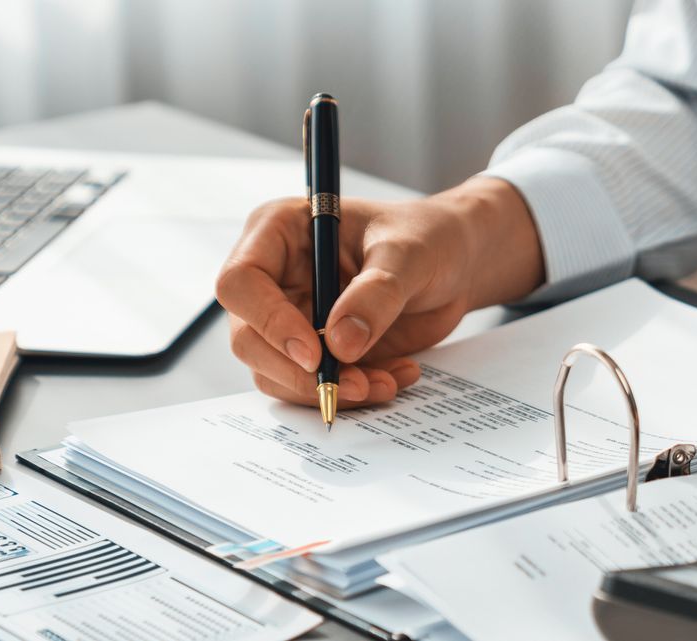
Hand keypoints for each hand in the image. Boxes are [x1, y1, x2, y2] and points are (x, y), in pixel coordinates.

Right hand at [215, 177, 542, 407]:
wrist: (455, 263)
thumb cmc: (428, 237)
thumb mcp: (410, 254)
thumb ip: (377, 294)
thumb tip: (340, 344)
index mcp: (278, 233)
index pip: (241, 282)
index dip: (269, 323)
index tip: (316, 354)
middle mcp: (274, 278)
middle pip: (249, 339)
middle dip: (300, 373)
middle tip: (355, 385)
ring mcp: (290, 318)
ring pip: (278, 373)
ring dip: (329, 391)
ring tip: (388, 383)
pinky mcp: (316, 351)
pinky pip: (314, 386)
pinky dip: (352, 394)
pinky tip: (395, 377)